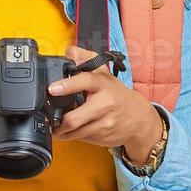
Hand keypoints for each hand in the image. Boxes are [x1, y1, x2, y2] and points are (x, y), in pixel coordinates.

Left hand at [50, 45, 159, 160]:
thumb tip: (70, 52)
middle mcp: (105, 104)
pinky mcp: (102, 137)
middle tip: (51, 116)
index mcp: (103, 85)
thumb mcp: (105, 75)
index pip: (85, 80)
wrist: (139, 119)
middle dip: (59, 120)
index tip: (52, 89)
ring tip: (58, 125)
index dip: (67, 85)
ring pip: (75, 131)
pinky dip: (72, 135)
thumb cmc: (117, 96)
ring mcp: (104, 123)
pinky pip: (80, 138)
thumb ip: (87, 60)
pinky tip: (72, 131)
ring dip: (62, 130)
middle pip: (74, 118)